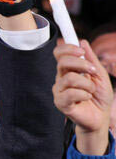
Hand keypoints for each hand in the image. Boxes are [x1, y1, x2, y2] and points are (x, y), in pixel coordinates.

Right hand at [53, 40, 112, 154]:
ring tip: (91, 91)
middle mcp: (61, 78)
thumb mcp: (100, 74)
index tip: (81, 51)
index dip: (67, 48)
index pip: (59, 53)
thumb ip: (91, 59)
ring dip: (87, 84)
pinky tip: (86, 98)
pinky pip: (70, 93)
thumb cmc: (99, 96)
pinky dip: (84, 95)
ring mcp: (59, 91)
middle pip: (62, 62)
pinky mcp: (60, 103)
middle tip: (93, 72)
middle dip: (81, 64)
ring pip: (69, 78)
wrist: (101, 116)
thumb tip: (83, 42)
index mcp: (68, 70)